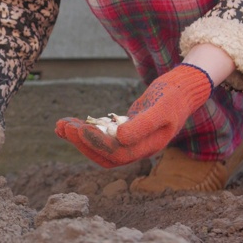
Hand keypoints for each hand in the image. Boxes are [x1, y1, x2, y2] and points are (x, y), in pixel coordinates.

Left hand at [55, 64, 212, 167]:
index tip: (79, 130)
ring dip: (78, 137)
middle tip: (63, 125)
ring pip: (99, 147)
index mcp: (148, 147)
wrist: (183, 88)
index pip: (117, 153)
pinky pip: (100, 136)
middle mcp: (137, 149)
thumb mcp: (161, 108)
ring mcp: (129, 141)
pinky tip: (67, 122)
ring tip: (60, 125)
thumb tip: (120, 138)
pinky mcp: (122, 131)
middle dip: (82, 141)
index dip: (96, 144)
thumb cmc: (174, 96)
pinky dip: (83, 130)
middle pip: (104, 154)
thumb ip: (143, 124)